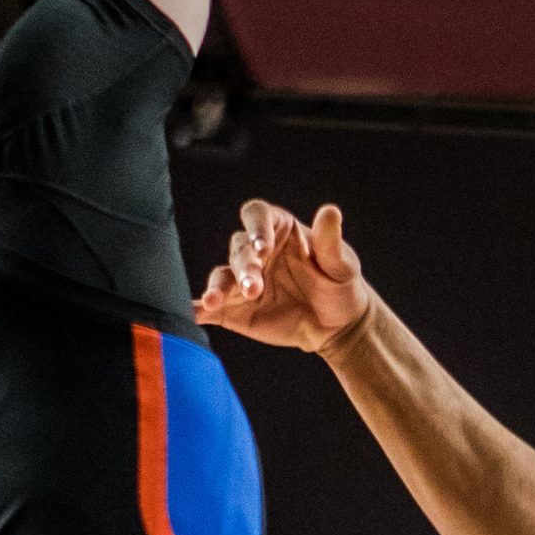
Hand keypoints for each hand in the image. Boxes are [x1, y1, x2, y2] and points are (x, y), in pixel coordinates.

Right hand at [195, 200, 376, 353]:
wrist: (337, 324)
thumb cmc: (340, 284)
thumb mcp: (341, 263)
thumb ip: (330, 241)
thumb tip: (330, 211)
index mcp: (278, 229)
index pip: (257, 215)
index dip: (256, 227)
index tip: (263, 246)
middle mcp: (255, 251)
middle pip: (239, 250)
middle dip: (244, 267)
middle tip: (255, 287)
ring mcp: (241, 280)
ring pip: (222, 277)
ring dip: (218, 288)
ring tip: (215, 302)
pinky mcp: (233, 309)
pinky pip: (211, 307)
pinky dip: (198, 310)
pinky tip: (192, 313)